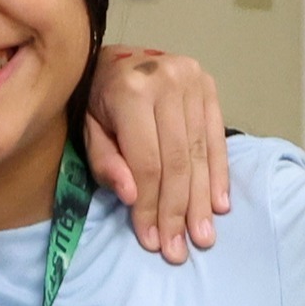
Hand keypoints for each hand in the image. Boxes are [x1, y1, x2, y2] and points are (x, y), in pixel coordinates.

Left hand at [86, 45, 230, 264]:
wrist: (112, 55)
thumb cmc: (93, 97)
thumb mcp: (86, 128)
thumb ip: (105, 161)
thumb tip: (133, 197)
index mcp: (131, 91)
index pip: (147, 162)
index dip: (150, 205)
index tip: (151, 241)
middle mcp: (167, 82)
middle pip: (177, 162)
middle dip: (177, 211)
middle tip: (178, 250)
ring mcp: (193, 82)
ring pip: (200, 154)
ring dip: (201, 201)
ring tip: (202, 237)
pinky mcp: (210, 87)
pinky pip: (217, 139)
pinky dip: (218, 175)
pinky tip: (218, 205)